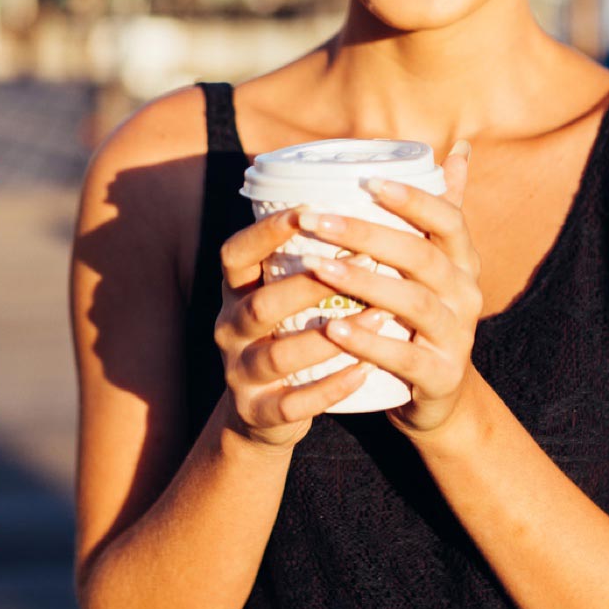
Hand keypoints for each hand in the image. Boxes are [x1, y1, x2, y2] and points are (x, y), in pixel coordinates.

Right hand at [215, 207, 393, 452]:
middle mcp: (229, 329)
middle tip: (364, 260)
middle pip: (261, 304)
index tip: (306, 208)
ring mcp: (240, 374)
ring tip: (379, 316)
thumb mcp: (287, 293)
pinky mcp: (258, 414)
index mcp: (235, 292)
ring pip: (278, 356)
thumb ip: (316, 251)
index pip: (234, 255)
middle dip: (309, 284)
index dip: (264, 233)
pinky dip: (329, 388)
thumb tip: (375, 191)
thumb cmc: (292, 335)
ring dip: (329, 336)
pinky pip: (292, 403)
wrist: (263, 417)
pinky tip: (364, 372)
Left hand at [300, 141, 483, 435]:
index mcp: (463, 260)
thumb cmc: (424, 315)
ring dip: (361, 283)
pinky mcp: (441, 376)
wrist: (440, 395)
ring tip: (315, 267)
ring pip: (412, 302)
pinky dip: (369, 341)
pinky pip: (405, 358)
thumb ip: (444, 207)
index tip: (366, 182)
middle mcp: (467, 293)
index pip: (448, 219)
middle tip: (314, 221)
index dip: (412, 199)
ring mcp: (457, 336)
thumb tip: (461, 147)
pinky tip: (333, 329)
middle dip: (366, 235)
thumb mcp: (437, 263)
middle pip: (421, 256)